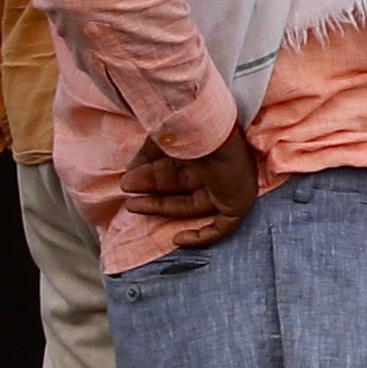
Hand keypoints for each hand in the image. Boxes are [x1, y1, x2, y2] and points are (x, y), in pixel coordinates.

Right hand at [128, 121, 264, 232]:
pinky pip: (223, 227)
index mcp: (205, 147)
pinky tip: (178, 239)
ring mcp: (230, 184)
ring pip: (194, 205)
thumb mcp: (159, 141)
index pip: (177, 167)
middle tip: (126, 189)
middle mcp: (218, 165)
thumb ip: (145, 159)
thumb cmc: (185, 128)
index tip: (129, 178)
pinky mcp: (240, 201)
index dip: (152, 176)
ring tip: (133, 205)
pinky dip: (202, 237)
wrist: (206, 128)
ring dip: (162, 207)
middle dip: (153, 189)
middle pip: (182, 186)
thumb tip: (129, 177)